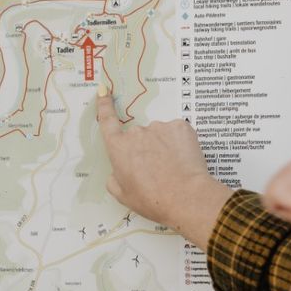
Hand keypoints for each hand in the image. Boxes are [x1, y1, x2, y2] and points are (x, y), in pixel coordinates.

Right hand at [94, 87, 233, 250]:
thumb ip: (115, 178)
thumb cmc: (152, 200)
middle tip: (156, 171)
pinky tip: (183, 160)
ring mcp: (160, 127)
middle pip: (138, 136)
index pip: (107, 121)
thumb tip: (118, 171)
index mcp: (119, 148)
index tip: (104, 91)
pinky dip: (179, 144)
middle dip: (145, 149)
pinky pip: (176, 133)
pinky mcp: (180, 127)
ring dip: (163, 146)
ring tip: (172, 168)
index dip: (104, 105)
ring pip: (159, 135)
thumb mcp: (123, 196)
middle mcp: (137, 133)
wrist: (186, 197)